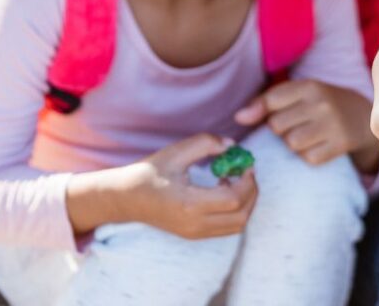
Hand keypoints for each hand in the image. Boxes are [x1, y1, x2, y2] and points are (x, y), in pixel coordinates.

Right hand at [116, 134, 257, 238]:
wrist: (127, 198)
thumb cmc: (151, 172)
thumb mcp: (177, 151)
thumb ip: (206, 143)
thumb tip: (232, 145)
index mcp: (190, 204)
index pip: (233, 199)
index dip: (247, 181)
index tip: (246, 163)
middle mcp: (194, 224)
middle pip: (240, 216)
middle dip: (251, 192)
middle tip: (247, 170)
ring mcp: (195, 233)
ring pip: (237, 226)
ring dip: (246, 202)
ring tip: (236, 179)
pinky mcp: (195, 235)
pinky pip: (227, 228)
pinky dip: (236, 210)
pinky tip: (225, 189)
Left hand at [235, 79, 378, 169]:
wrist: (361, 115)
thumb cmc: (319, 104)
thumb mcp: (299, 93)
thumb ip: (266, 101)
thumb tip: (239, 117)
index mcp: (309, 86)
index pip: (272, 100)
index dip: (258, 112)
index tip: (253, 118)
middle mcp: (321, 103)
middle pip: (277, 125)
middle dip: (280, 129)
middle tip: (294, 124)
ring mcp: (333, 124)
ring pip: (291, 144)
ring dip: (293, 144)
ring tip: (305, 135)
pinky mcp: (340, 144)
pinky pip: (309, 158)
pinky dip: (309, 156)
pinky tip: (318, 145)